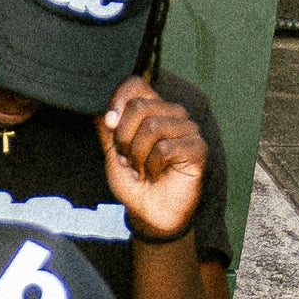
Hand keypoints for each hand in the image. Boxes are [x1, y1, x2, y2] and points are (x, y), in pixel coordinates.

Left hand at [99, 78, 206, 243]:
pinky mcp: (198, 148)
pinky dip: (153, 166)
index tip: (109, 125)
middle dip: (124, 139)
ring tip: (143, 169)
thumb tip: (101, 105)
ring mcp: (188, 129)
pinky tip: (157, 175)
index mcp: (153, 109)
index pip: (136, 84)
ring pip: (153, 126)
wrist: (149, 213)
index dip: (117, 100)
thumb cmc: (134, 182)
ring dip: (138, 155)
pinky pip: (166, 148)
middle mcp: (172, 114)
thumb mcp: (112, 152)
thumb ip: (107, 127)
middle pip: (139, 107)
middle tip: (129, 160)